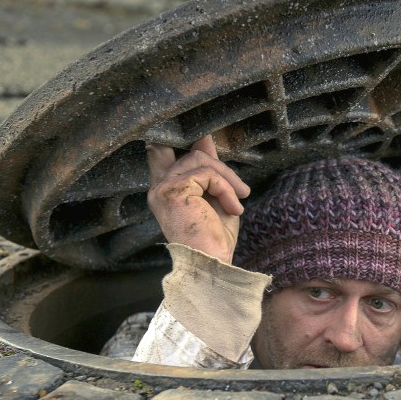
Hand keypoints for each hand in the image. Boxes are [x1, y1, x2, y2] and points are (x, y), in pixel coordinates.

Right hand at [146, 135, 249, 263]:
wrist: (213, 264)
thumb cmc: (214, 239)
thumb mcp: (215, 198)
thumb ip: (209, 170)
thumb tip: (205, 139)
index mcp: (164, 190)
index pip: (160, 153)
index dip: (179, 139)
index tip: (202, 136)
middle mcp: (158, 187)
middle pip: (191, 155)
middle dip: (221, 167)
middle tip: (242, 190)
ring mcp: (163, 188)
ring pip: (200, 161)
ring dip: (227, 179)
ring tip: (239, 200)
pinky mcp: (175, 189)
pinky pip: (207, 175)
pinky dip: (226, 189)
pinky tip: (233, 209)